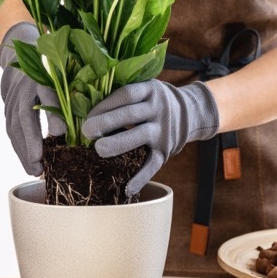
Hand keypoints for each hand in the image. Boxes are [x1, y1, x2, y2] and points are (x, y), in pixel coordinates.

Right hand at [0, 23, 64, 175]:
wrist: (20, 53)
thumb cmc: (52, 66)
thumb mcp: (64, 73)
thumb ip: (71, 93)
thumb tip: (73, 125)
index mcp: (42, 74)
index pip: (46, 93)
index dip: (52, 113)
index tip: (60, 134)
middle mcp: (24, 85)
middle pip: (24, 116)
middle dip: (31, 142)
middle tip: (40, 164)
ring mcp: (12, 97)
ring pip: (14, 127)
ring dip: (22, 150)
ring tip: (33, 170)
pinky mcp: (7, 106)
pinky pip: (11, 130)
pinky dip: (19, 147)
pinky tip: (28, 161)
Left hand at [81, 80, 218, 196]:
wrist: (190, 112)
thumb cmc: (153, 101)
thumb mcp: (145, 89)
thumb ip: (124, 96)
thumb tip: (86, 108)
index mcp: (150, 90)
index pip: (126, 95)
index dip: (106, 104)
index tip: (87, 115)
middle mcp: (159, 109)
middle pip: (130, 114)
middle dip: (106, 123)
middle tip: (86, 131)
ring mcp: (163, 131)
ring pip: (140, 136)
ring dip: (118, 144)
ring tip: (98, 150)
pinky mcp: (166, 151)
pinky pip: (153, 165)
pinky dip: (140, 178)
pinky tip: (126, 188)